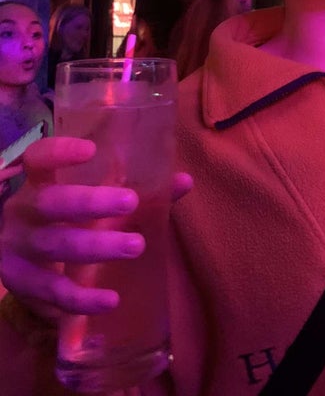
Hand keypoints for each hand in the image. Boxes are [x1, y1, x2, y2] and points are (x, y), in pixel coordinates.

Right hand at [0, 137, 191, 320]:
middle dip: (90, 202)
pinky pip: (52, 292)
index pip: (39, 158)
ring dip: (96, 246)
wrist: (23, 267)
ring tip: (135, 246)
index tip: (91, 150)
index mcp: (38, 182)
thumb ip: (136, 190)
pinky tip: (110, 299)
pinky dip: (82, 298)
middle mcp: (23, 211)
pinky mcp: (21, 284)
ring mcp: (17, 248)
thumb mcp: (91, 202)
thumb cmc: (68, 222)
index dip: (60, 152)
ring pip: (56, 246)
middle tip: (130, 202)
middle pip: (51, 203)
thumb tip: (183, 181)